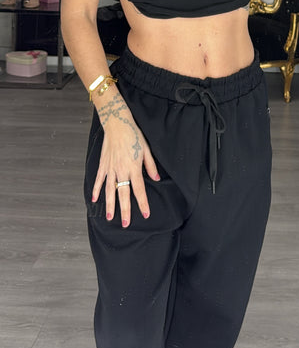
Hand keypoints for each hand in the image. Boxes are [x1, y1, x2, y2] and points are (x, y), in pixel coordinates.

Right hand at [92, 92, 159, 227]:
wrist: (117, 124)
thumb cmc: (134, 135)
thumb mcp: (146, 149)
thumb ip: (150, 166)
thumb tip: (156, 178)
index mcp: (134, 167)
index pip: (139, 190)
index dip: (142, 203)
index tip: (145, 214)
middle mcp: (121, 170)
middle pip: (123, 194)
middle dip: (125, 210)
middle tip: (126, 224)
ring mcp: (110, 168)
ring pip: (109, 191)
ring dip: (110, 205)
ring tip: (110, 217)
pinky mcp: (103, 164)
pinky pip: (99, 180)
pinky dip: (96, 190)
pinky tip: (94, 199)